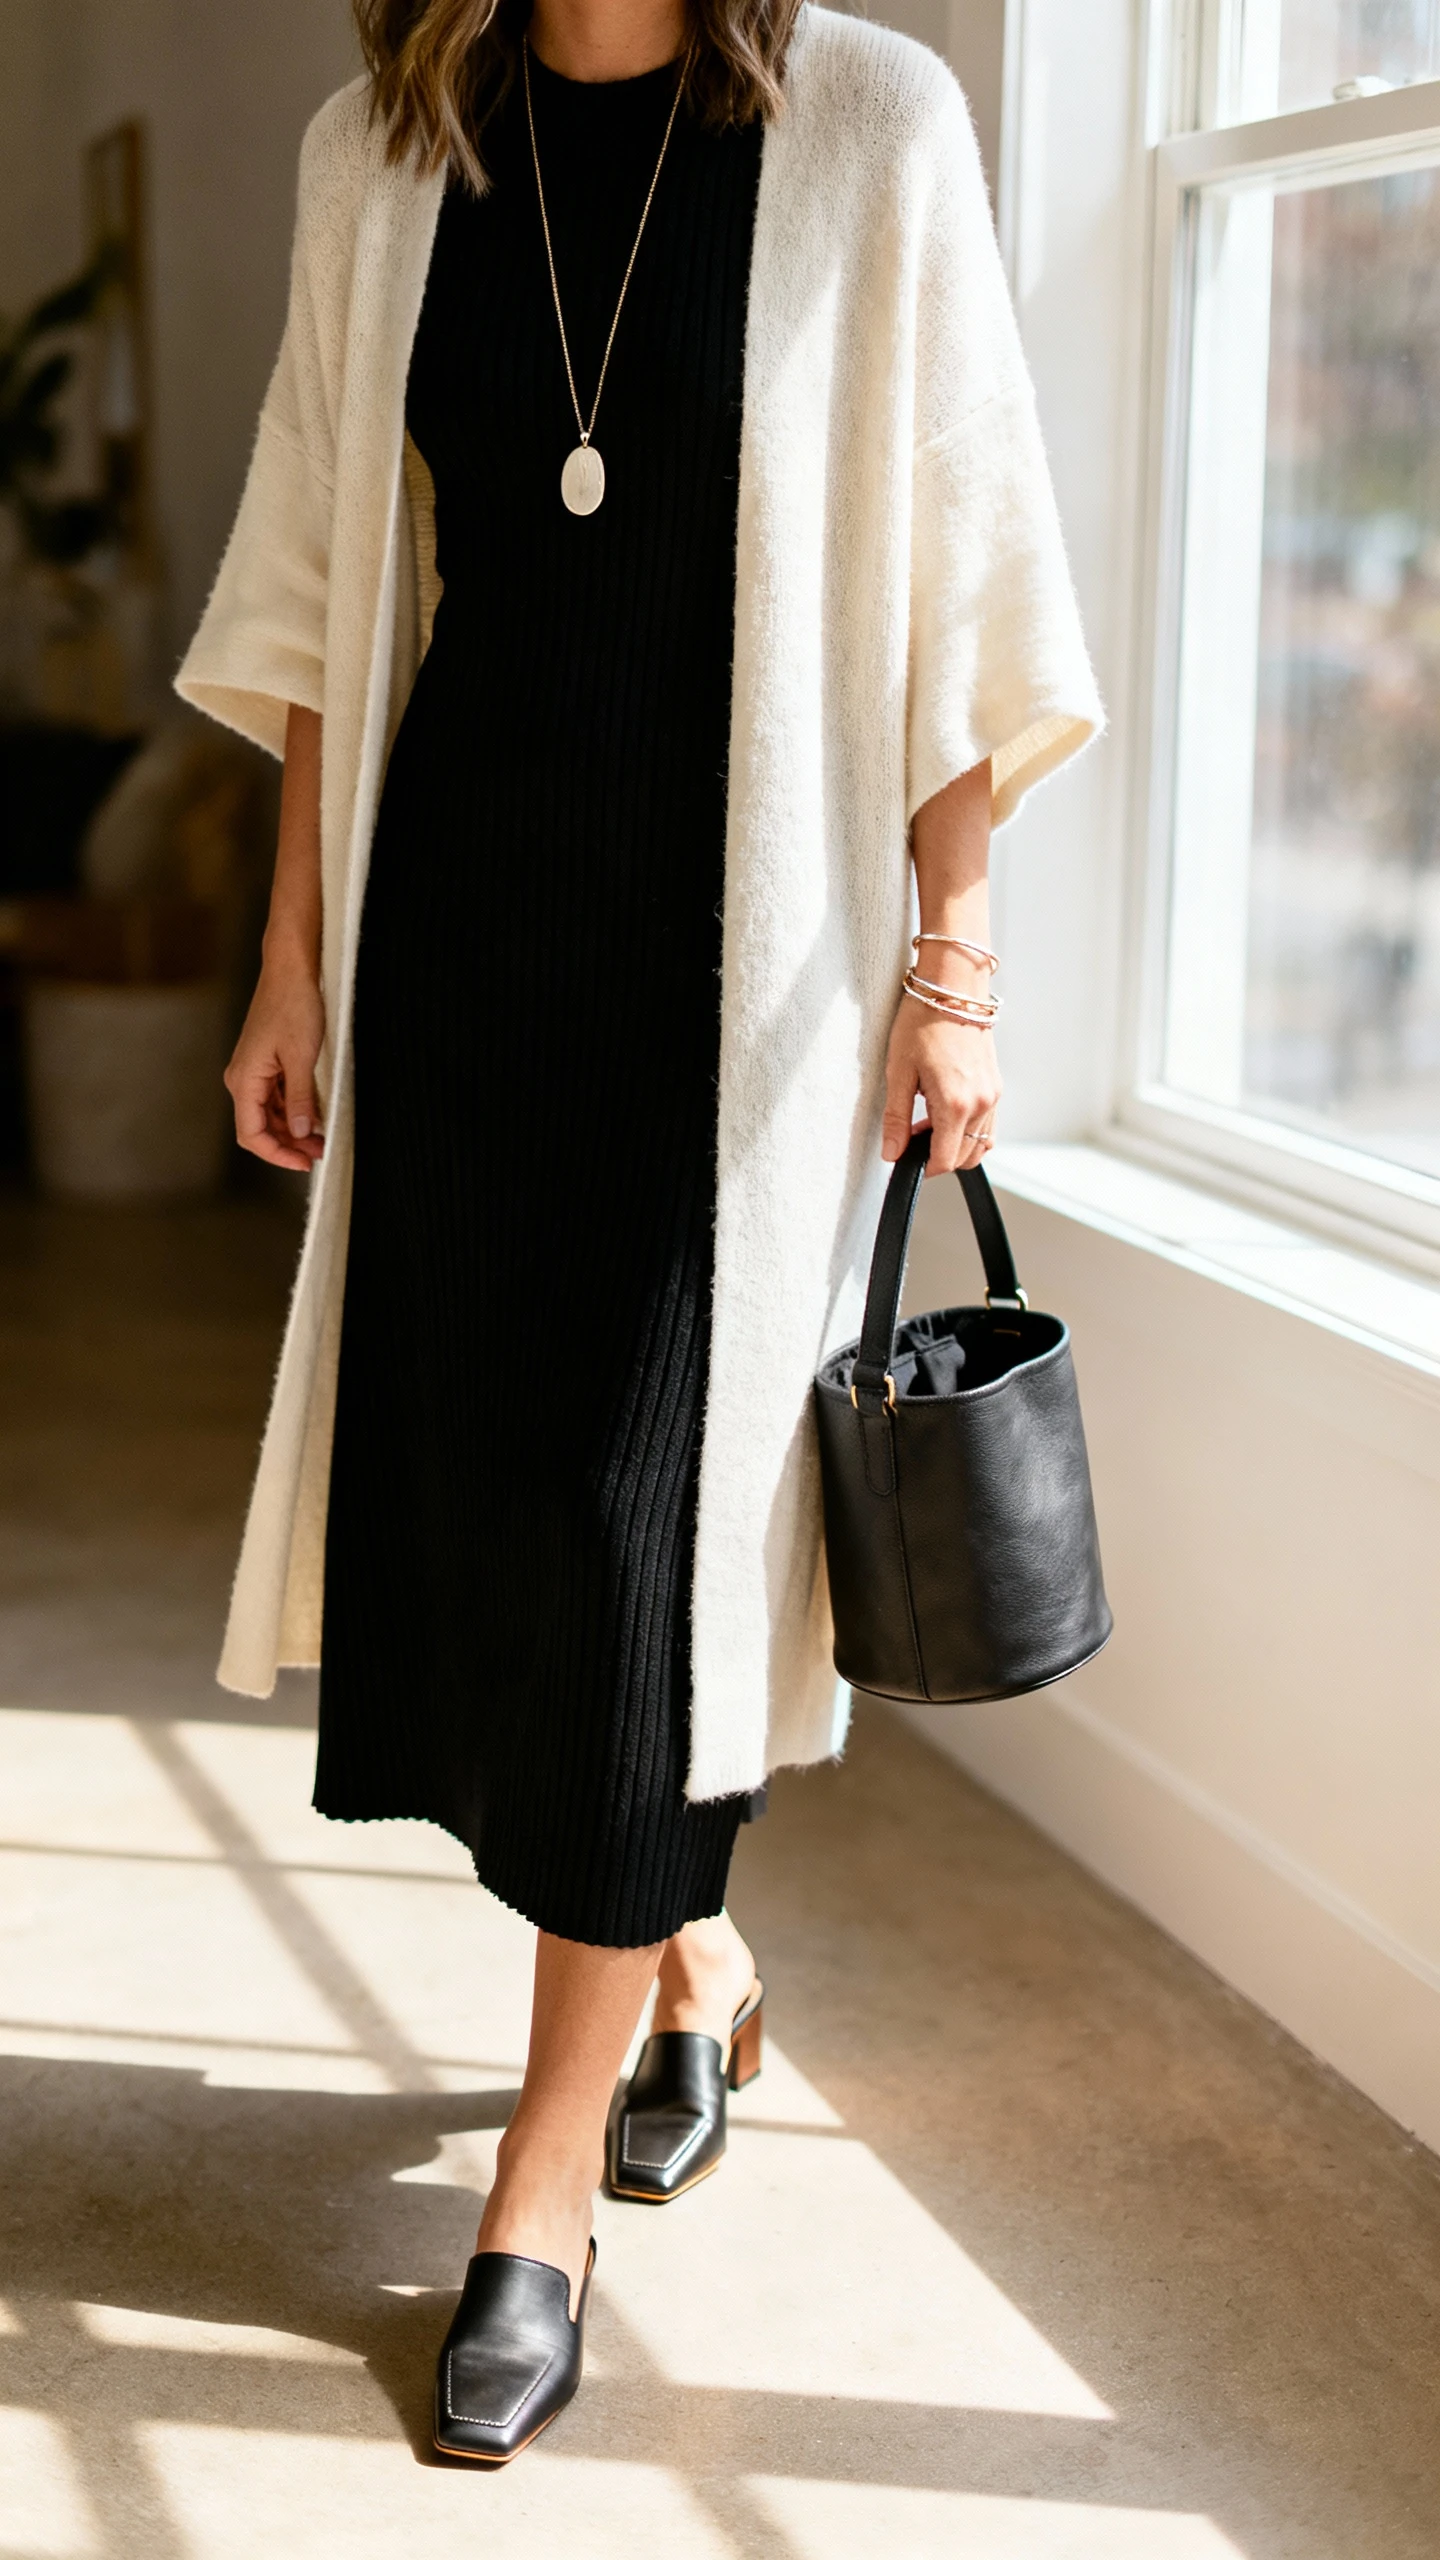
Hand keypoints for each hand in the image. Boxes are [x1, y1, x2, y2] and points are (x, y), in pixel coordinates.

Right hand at [224, 957, 325, 1171]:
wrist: (292, 969)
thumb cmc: (294, 1006)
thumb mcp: (302, 1058)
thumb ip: (300, 1099)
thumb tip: (299, 1132)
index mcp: (244, 1080)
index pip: (252, 1134)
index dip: (278, 1154)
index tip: (305, 1163)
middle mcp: (243, 1078)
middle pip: (260, 1127)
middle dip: (288, 1144)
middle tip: (320, 1153)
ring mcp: (254, 1071)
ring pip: (269, 1114)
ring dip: (293, 1129)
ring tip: (322, 1138)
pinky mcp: (267, 1063)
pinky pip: (276, 1097)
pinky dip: (294, 1110)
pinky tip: (315, 1115)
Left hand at [882, 993, 1000, 1174]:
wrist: (952, 988)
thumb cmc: (922, 1022)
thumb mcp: (898, 1072)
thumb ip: (896, 1119)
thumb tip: (892, 1153)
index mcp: (956, 1103)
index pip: (945, 1160)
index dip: (924, 1168)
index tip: (907, 1160)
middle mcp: (981, 1102)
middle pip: (966, 1157)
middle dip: (938, 1156)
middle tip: (912, 1137)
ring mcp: (993, 1095)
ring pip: (980, 1144)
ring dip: (955, 1144)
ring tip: (927, 1123)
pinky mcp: (996, 1085)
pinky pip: (988, 1125)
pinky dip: (969, 1130)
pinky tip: (945, 1112)